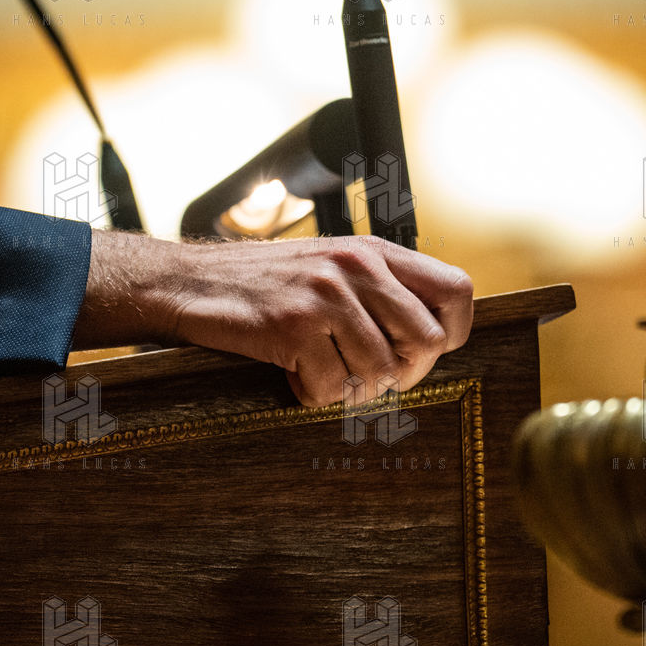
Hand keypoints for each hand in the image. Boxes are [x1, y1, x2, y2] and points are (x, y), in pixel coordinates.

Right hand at [72, 231, 473, 406]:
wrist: (189, 282)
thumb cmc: (264, 283)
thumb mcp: (331, 267)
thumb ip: (380, 290)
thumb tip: (435, 338)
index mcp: (374, 252)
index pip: (457, 290)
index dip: (452, 334)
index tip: (423, 353)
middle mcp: (356, 267)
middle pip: (427, 342)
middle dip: (403, 373)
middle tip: (367, 376)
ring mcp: (325, 296)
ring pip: (381, 372)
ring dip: (352, 387)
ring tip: (322, 371)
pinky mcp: (292, 327)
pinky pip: (333, 388)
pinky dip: (313, 394)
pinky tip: (292, 374)